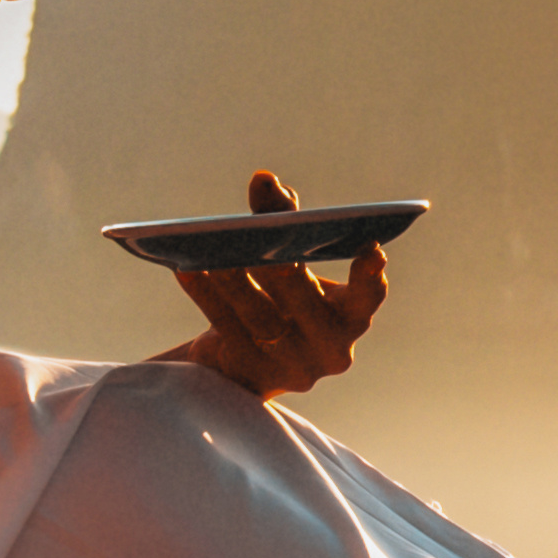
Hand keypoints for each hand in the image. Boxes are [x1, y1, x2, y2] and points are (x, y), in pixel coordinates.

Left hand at [165, 170, 386, 400]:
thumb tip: (266, 182)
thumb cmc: (281, 302)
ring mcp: (291, 367)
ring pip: (260, 318)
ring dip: (234, 280)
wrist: (248, 364)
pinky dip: (206, 297)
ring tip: (210, 249)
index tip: (371, 249)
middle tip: (260, 232)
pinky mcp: (252, 375)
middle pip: (302, 299)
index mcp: (351, 317)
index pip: (367, 297)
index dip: (369, 277)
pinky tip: (186, 269)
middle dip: (281, 264)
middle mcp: (329, 347)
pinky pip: (226, 330)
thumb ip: (285, 223)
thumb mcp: (292, 268)